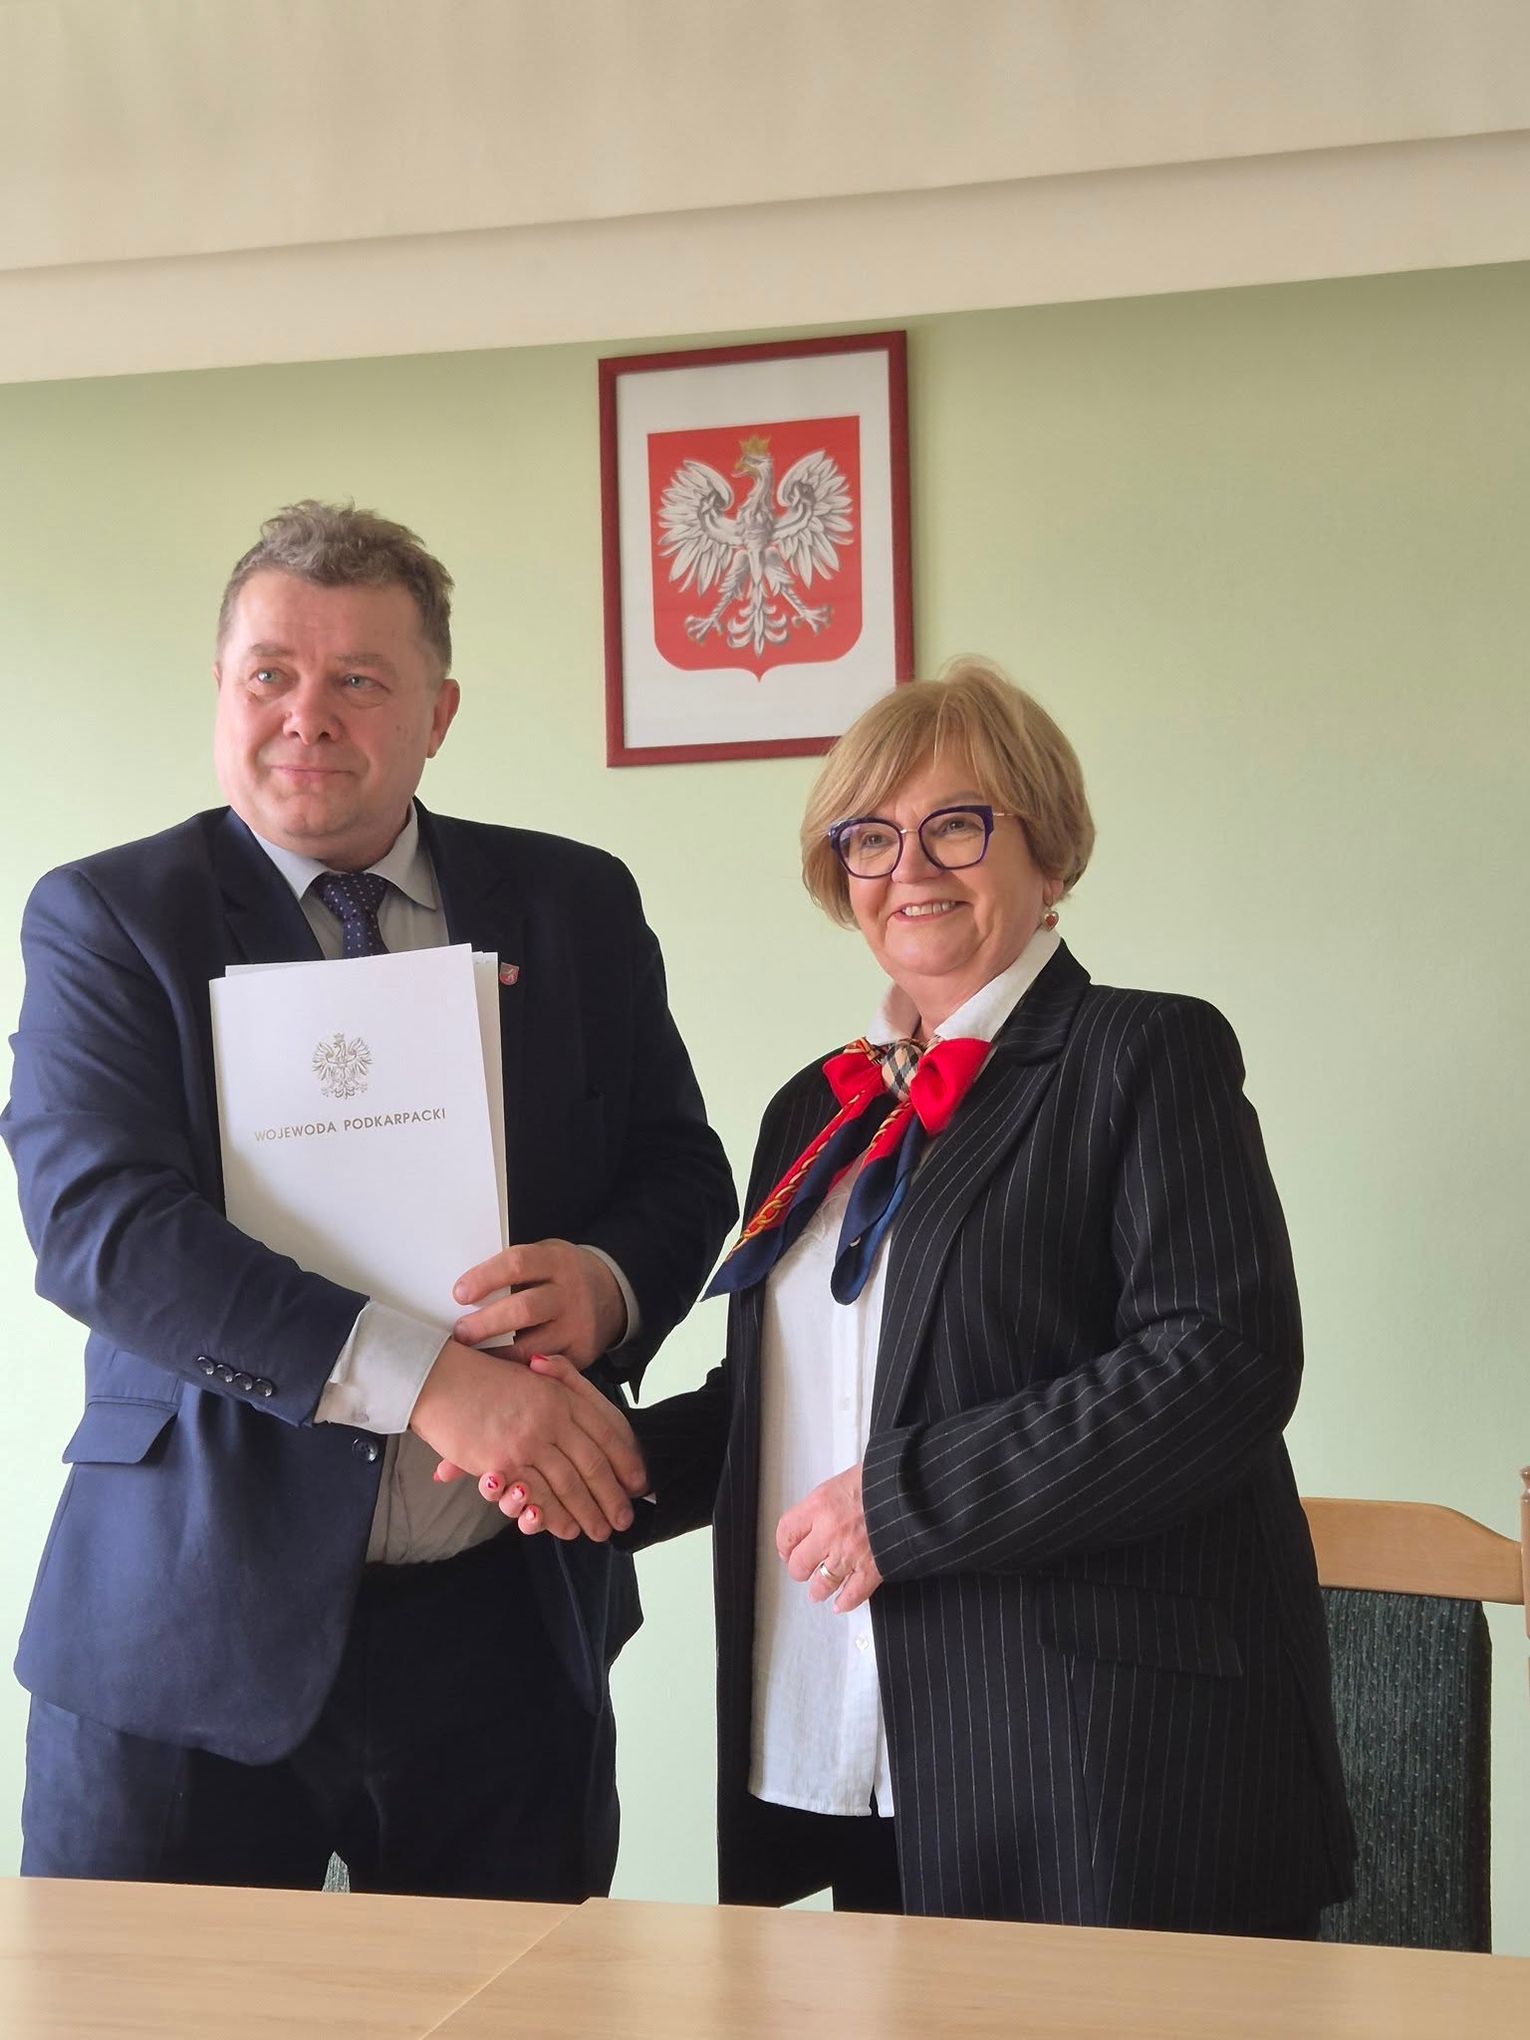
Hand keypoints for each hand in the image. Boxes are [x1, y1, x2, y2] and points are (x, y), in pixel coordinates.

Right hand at [411, 1339, 646, 1541]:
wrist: (441, 1378)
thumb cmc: (484, 1377)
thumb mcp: (533, 1375)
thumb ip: (561, 1385)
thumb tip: (588, 1421)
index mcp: (562, 1396)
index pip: (606, 1433)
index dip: (625, 1460)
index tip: (639, 1483)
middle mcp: (553, 1418)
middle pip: (593, 1464)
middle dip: (612, 1496)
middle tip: (625, 1519)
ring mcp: (529, 1441)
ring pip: (569, 1485)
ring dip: (588, 1512)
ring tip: (601, 1531)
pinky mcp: (504, 1462)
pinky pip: (538, 1495)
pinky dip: (556, 1516)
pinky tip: (567, 1528)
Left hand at [451, 1239, 624, 1367]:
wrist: (610, 1293)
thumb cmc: (558, 1275)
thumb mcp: (543, 1258)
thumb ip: (511, 1273)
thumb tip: (462, 1295)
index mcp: (556, 1261)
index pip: (517, 1264)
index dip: (485, 1278)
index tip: (459, 1294)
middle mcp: (569, 1293)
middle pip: (524, 1310)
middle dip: (486, 1324)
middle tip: (460, 1333)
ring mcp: (577, 1326)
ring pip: (531, 1348)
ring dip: (496, 1355)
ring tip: (472, 1358)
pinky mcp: (581, 1355)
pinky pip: (543, 1369)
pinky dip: (517, 1374)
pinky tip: (497, 1375)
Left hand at [776, 1462, 882, 1613]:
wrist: (913, 1486)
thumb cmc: (883, 1478)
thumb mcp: (844, 1480)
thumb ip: (826, 1503)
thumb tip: (818, 1517)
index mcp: (820, 1505)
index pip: (786, 1532)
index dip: (784, 1545)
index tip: (787, 1549)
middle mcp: (830, 1531)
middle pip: (799, 1564)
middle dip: (800, 1569)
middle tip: (802, 1570)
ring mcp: (850, 1553)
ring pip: (822, 1584)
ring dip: (818, 1590)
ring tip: (818, 1591)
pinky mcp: (872, 1568)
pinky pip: (853, 1595)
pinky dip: (846, 1602)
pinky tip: (841, 1603)